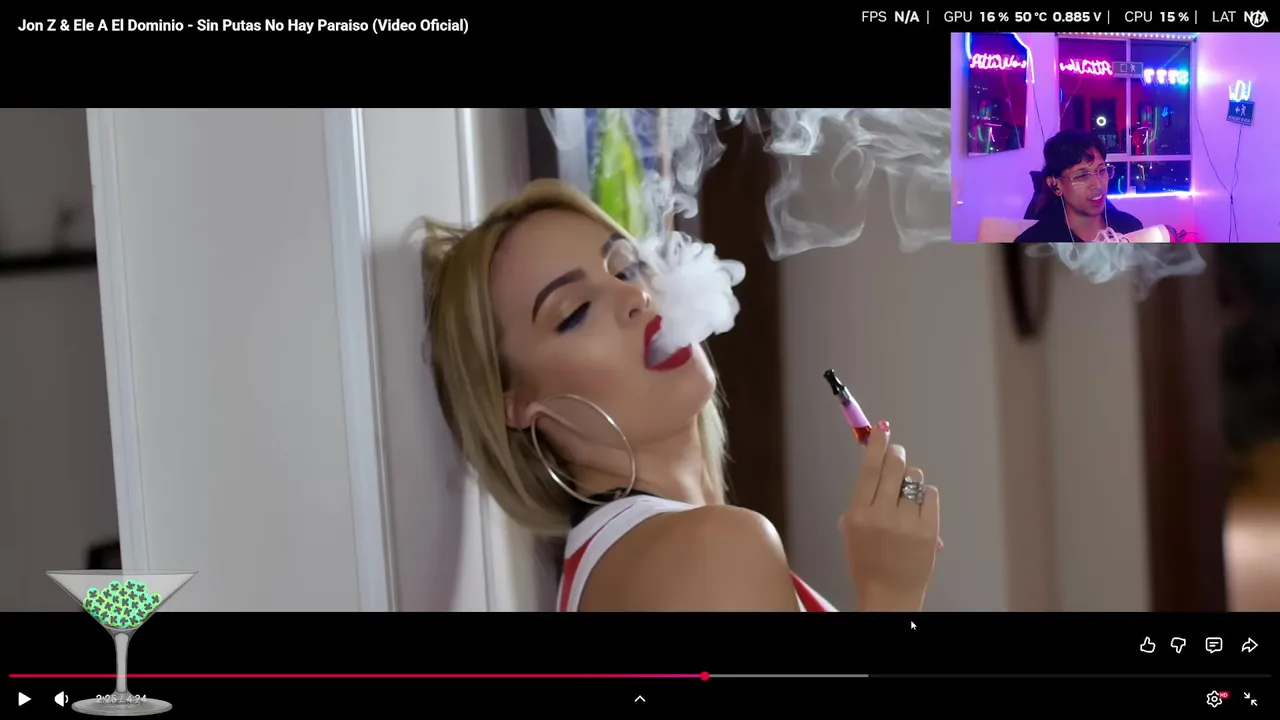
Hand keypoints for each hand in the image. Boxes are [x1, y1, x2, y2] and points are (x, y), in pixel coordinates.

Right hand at [839, 422, 940, 610]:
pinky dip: (925, 497)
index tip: (882, 429)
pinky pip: (930, 495)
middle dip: (896, 455)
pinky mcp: (929, 531)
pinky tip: (918, 510)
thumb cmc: (867, 560)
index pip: (868, 469)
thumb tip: (876, 461)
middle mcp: (881, 516)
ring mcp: (907, 523)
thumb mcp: (850, 528)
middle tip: (897, 454)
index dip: (876, 445)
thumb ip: (861, 497)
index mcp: (857, 514)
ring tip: (905, 497)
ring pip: (914, 479)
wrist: (889, 594)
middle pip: (893, 467)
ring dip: (910, 480)